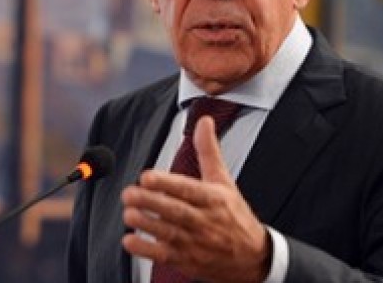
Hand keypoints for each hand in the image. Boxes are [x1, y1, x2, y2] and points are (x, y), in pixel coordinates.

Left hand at [121, 115, 271, 282]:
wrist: (253, 258)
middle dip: (150, 203)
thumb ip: (208, 150)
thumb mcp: (224, 181)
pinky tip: (130, 241)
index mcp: (213, 199)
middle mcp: (205, 222)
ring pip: (168, 234)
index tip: (147, 176)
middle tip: (129, 193)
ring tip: (128, 214)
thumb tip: (204, 121)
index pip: (188, 189)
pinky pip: (164, 256)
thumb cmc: (235, 216)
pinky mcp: (187, 261)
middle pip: (176, 212)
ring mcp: (195, 243)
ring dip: (146, 224)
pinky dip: (146, 250)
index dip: (167, 183)